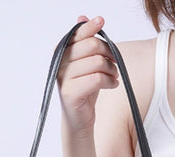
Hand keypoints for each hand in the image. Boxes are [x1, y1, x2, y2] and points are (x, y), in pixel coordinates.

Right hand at [57, 15, 118, 134]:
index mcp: (61, 52)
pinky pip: (97, 79)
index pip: (78, 34)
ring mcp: (63, 79)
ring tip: (114, 76)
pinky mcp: (70, 93)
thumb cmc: (84, 91)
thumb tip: (82, 17)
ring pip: (97, 63)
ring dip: (112, 70)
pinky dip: (110, 81)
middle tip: (115, 63)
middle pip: (91, 46)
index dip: (91, 27)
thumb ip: (85, 43)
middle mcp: (59, 63)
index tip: (101, 21)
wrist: (79, 120)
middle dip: (109, 53)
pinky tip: (113, 85)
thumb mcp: (87, 64)